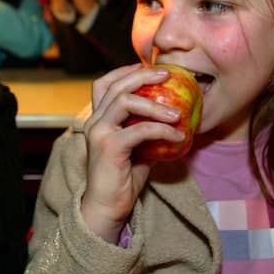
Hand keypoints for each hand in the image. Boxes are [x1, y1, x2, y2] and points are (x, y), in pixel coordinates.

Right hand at [79, 64, 184, 242]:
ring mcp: (99, 132)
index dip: (124, 71)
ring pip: (125, 101)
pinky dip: (162, 129)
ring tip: (177, 112)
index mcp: (98, 119)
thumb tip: (172, 115)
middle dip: (142, 75)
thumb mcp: (136, 147)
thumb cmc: (123, 179)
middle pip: (116, 86)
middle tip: (167, 73)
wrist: (107, 207)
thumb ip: (145, 129)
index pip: (104, 84)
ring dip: (155, 103)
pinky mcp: (109, 146)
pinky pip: (140, 130)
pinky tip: (178, 134)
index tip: (148, 66)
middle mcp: (94, 121)